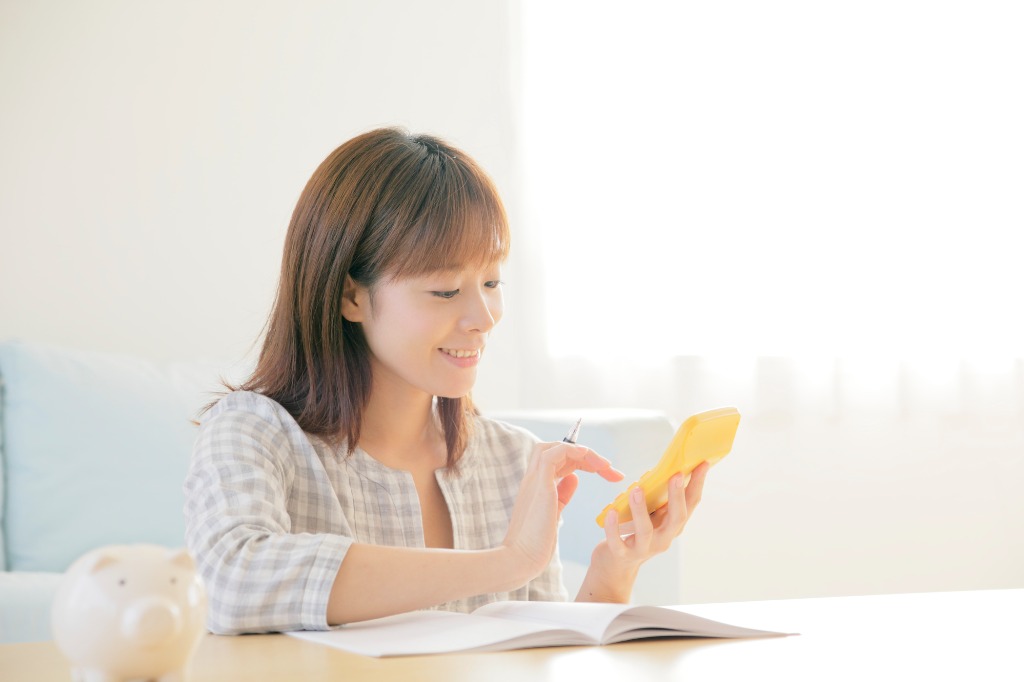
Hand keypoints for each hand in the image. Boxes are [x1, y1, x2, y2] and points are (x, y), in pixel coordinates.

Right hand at [503, 441, 623, 578]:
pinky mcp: (539, 485)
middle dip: (589, 456)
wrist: (521, 558)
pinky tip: (589, 459)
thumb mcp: (554, 512)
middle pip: (560, 450)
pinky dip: (571, 451)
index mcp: (538, 483)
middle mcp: (535, 478)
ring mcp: (535, 480)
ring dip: (583, 452)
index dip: (585, 461)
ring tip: (604, 466)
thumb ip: (563, 493)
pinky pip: (552, 455)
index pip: (561, 459)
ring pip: (554, 447)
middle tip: (611, 469)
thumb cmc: (536, 542)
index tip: (607, 473)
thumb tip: (574, 478)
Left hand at [580, 461, 709, 602]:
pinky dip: (614, 527)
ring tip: (636, 490)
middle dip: (677, 496)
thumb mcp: (652, 516)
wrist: (616, 565)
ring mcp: (643, 549)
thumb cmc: (635, 533)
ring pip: (645, 530)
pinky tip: (612, 511)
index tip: (703, 463)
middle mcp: (663, 539)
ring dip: (641, 509)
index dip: (698, 484)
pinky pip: (618, 542)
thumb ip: (659, 500)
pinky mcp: (622, 555)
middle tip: (676, 475)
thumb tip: (663, 470)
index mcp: (673, 525)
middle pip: (676, 519)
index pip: (691, 504)